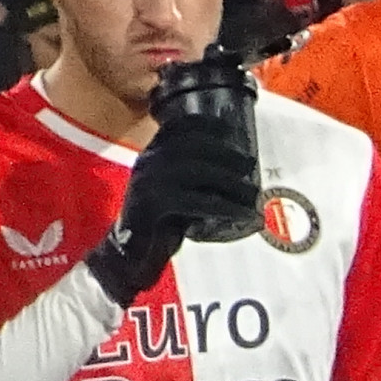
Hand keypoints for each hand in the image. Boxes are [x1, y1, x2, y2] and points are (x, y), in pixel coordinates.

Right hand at [85, 102, 259, 297]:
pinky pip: (198, 201)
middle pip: (194, 146)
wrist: (128, 256)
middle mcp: (149, 161)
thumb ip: (194, 180)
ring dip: (231, 181)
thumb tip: (234, 173)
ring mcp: (150, 181)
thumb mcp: (175, 193)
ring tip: (252, 193)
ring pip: (199, 171)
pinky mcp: (155, 205)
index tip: (230, 130)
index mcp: (151, 154)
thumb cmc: (156, 225)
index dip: (206, 125)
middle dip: (226, 153)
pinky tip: (244, 214)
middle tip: (250, 165)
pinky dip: (227, 207)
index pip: (178, 128)